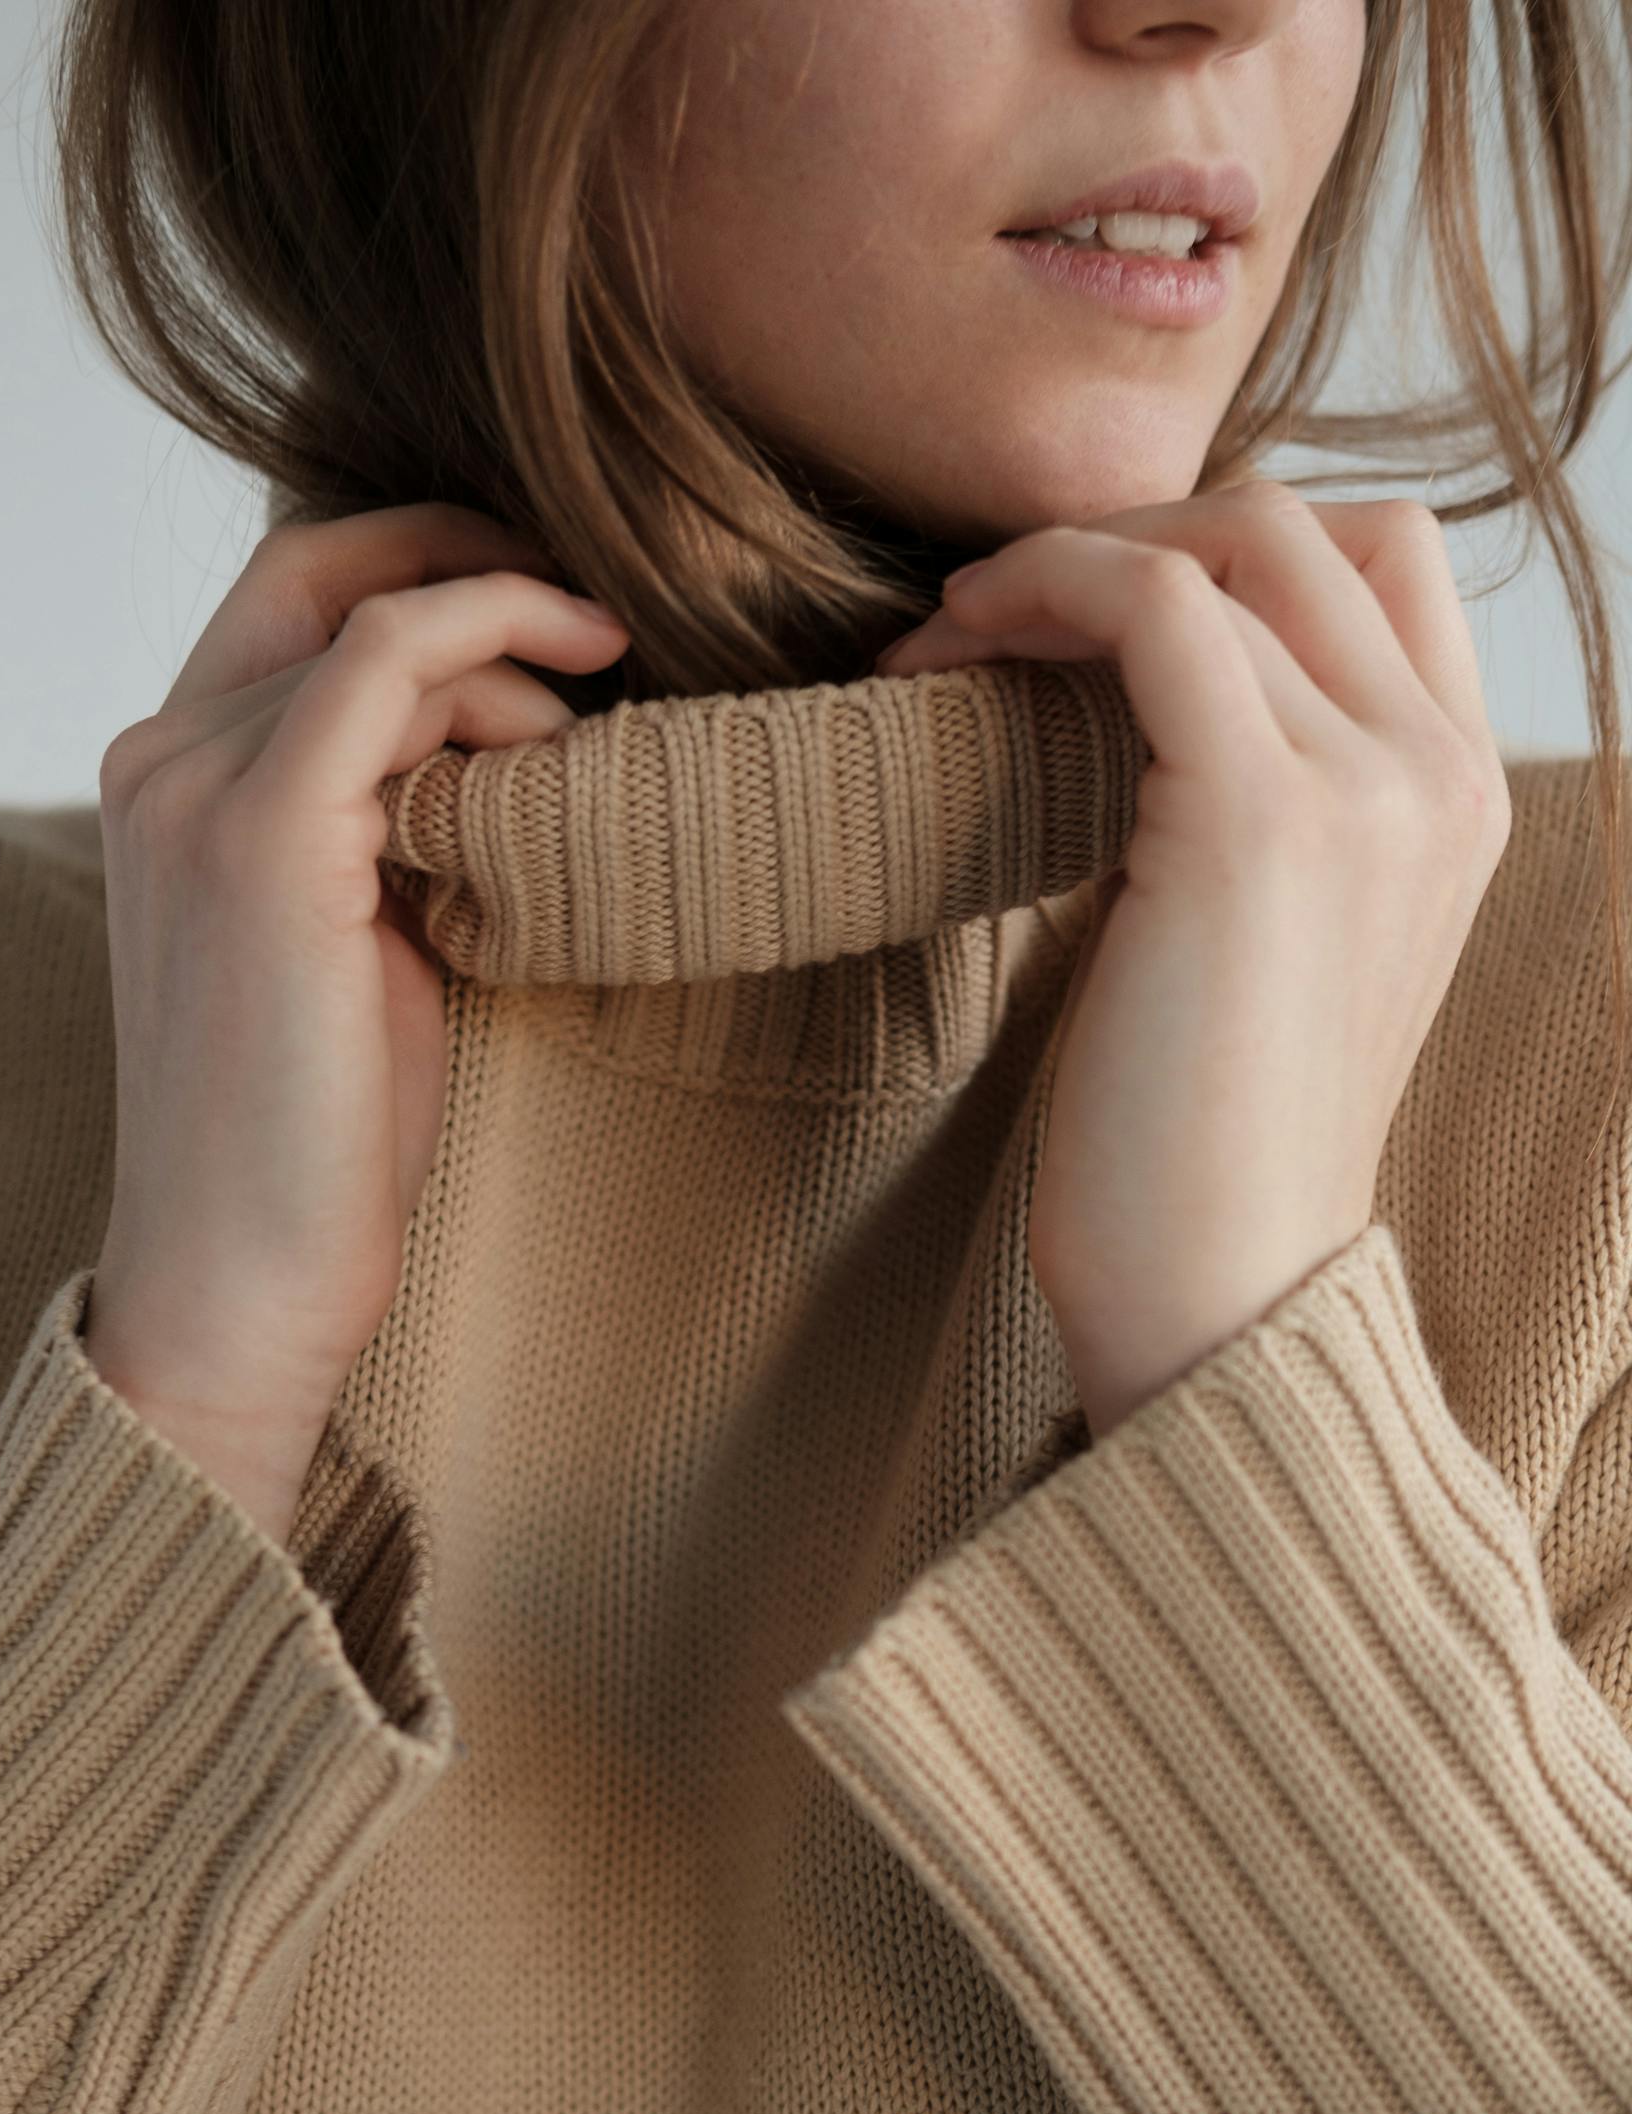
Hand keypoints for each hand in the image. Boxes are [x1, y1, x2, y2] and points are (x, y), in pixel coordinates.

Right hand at [85, 503, 628, 1540]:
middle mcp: (157, 762)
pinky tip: (578, 699)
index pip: (286, 604)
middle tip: (600, 611)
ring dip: (510, 643)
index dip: (421, 570)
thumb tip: (500, 752)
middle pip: (320, 574)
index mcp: (167, 787)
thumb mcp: (358, 946)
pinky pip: (388, 658)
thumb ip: (390, 830)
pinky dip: (493, 641)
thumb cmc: (318, 1142)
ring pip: (372, 619)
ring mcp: (195, 789)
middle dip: (470, 560)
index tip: (550, 609)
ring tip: (605, 713)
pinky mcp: (262, 832)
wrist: (246, 1280)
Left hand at [873, 479, 1511, 1438]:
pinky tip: (945, 652)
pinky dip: (1040, 590)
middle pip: (1314, 523)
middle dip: (1135, 530)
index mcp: (1459, 802)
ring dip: (1065, 559)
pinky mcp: (1255, 818)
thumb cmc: (1198, 1156)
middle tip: (990, 607)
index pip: (1381, 565)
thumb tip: (1115, 712)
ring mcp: (1370, 788)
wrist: (1217, 1299)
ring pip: (1233, 542)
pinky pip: (1154, 604)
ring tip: (947, 634)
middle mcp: (1443, 774)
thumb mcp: (1258, 947)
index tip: (1077, 614)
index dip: (1224, 548)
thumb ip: (1246, 814)